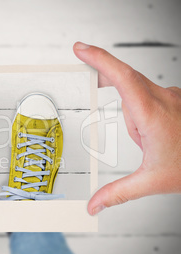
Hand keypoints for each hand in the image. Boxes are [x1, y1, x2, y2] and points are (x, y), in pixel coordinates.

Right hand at [73, 42, 180, 214]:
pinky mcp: (175, 100)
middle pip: (125, 77)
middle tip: (89, 75)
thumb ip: (119, 193)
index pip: (121, 77)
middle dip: (105, 77)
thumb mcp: (153, 181)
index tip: (81, 49)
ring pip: (137, 92)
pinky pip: (148, 97)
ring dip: (131, 114)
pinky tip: (152, 133)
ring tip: (147, 141)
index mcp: (152, 114)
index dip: (99, 59)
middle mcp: (163, 99)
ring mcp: (171, 97)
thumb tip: (95, 204)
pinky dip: (141, 111)